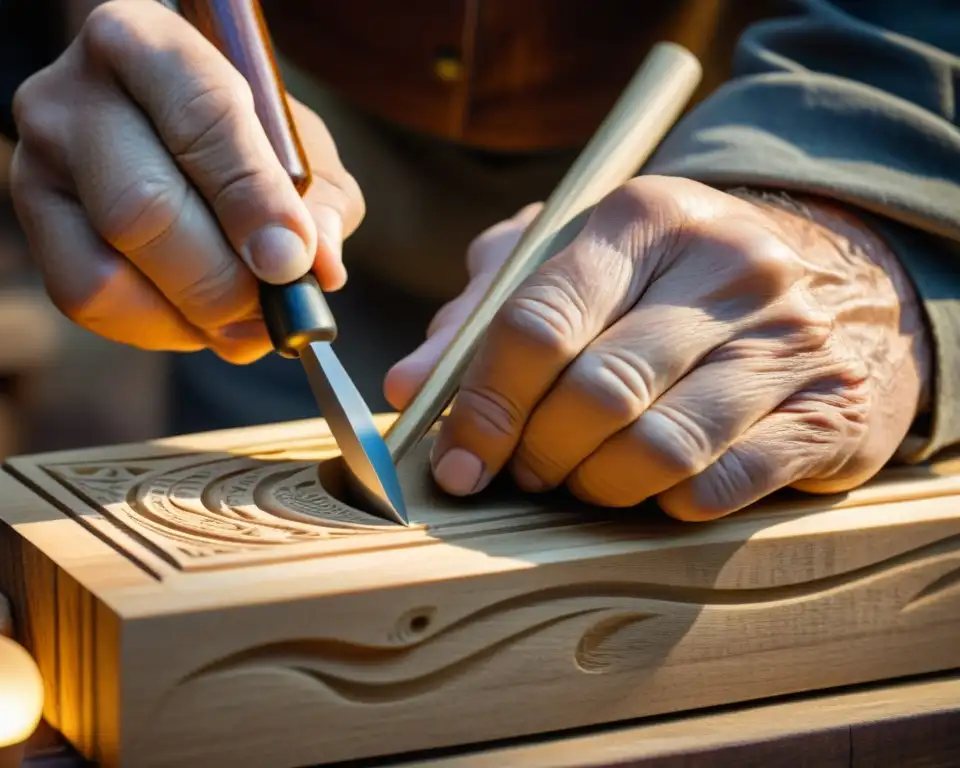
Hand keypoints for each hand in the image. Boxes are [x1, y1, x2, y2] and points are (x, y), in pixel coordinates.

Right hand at [10, 0, 363, 362]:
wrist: (152, 123)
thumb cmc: (238, 133)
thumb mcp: (294, 142)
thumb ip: (319, 199)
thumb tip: (318, 270)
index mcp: (147, 45)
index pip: (201, 118)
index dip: (252, 201)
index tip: (292, 261)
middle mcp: (73, 99)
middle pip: (143, 209)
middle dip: (223, 280)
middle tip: (275, 308)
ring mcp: (39, 168)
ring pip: (106, 273)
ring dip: (192, 317)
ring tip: (246, 321)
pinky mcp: (35, 232)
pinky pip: (89, 305)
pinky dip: (161, 329)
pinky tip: (203, 319)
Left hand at [385, 176, 931, 520]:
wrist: (831, 276)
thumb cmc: (667, 278)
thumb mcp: (572, 261)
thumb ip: (483, 315)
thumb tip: (409, 388)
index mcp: (644, 218)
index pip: (539, 325)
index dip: (483, 407)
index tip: (455, 463)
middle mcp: (726, 268)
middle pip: (595, 396)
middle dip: (538, 454)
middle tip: (524, 471)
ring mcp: (787, 339)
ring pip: (658, 450)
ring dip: (598, 484)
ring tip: (584, 477)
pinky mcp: (827, 410)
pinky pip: (721, 486)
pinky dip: (666, 502)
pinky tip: (654, 483)